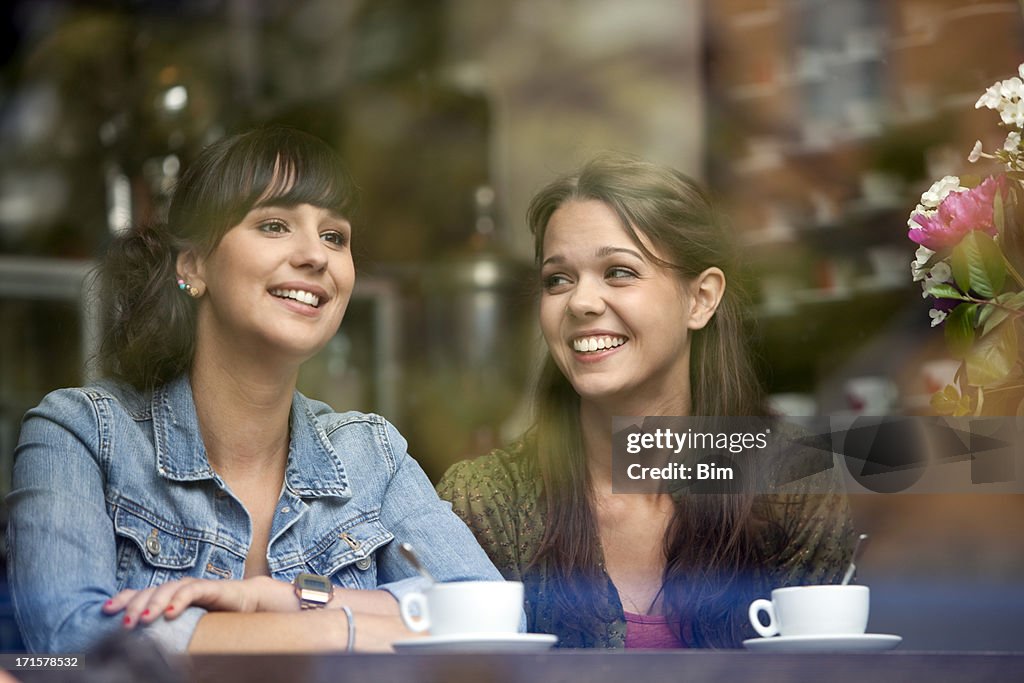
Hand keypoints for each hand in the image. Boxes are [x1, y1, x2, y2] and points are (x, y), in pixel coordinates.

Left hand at [103, 576, 292, 627]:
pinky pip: (191, 590)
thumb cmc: (213, 618)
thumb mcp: (183, 627)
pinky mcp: (209, 587)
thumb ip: (164, 633)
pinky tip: (170, 613)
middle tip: (125, 624)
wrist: (247, 604)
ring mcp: (191, 586)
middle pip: (148, 591)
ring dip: (153, 603)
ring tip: (144, 620)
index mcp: (164, 596)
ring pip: (167, 588)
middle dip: (134, 606)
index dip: (122, 599)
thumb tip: (137, 650)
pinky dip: (179, 600)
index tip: (106, 611)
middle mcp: (175, 587)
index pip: (138, 593)